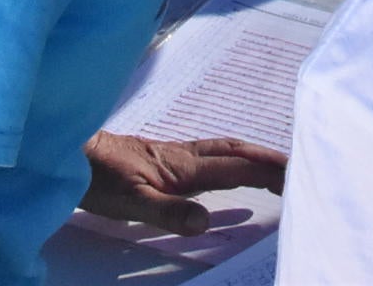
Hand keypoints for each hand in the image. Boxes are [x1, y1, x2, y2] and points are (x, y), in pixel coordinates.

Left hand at [81, 132, 286, 235]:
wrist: (72, 154)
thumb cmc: (99, 179)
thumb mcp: (132, 203)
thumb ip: (169, 212)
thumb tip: (207, 222)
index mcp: (185, 166)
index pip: (237, 168)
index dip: (268, 172)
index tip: (297, 177)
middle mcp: (187, 156)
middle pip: (237, 152)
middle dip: (269, 159)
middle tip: (299, 167)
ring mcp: (177, 155)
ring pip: (226, 151)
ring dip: (254, 156)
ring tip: (277, 167)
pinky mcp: (167, 159)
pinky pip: (212, 156)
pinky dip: (234, 160)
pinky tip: (231, 172)